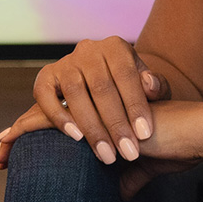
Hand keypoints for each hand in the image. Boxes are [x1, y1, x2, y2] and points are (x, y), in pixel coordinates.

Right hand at [0, 36, 171, 168]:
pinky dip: (58, 116)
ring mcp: (65, 62)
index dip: (135, 105)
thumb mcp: (152, 88)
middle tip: (128, 153)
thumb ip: (157, 86)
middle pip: (100, 86)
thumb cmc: (134, 92)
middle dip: (115, 123)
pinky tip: (76, 138)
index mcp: (116, 47)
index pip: (126, 74)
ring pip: (75, 92)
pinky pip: (45, 95)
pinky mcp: (46, 77)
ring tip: (106, 154)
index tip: (144, 134)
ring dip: (91, 126)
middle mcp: (89, 50)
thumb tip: (150, 85)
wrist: (108, 88)